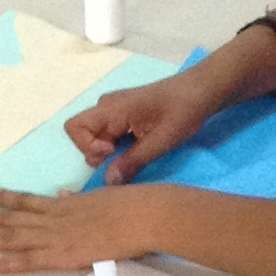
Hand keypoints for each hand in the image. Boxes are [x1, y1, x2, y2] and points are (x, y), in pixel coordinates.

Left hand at [0, 182, 154, 275]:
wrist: (145, 214)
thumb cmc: (132, 205)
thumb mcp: (99, 197)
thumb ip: (77, 199)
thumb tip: (61, 194)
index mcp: (63, 205)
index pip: (25, 202)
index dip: (2, 199)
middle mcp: (52, 218)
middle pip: (7, 219)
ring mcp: (55, 236)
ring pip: (10, 237)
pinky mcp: (63, 255)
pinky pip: (27, 261)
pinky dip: (5, 263)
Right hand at [66, 61, 221, 184]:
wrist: (201, 92)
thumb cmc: (183, 111)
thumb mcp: (160, 141)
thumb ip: (132, 162)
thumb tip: (108, 182)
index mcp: (111, 108)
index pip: (74, 128)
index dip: (87, 146)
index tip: (113, 151)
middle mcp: (107, 107)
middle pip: (83, 135)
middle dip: (97, 153)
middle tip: (125, 158)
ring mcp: (114, 111)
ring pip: (95, 137)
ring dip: (108, 152)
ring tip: (134, 154)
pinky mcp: (123, 116)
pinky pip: (108, 135)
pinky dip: (116, 148)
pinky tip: (137, 149)